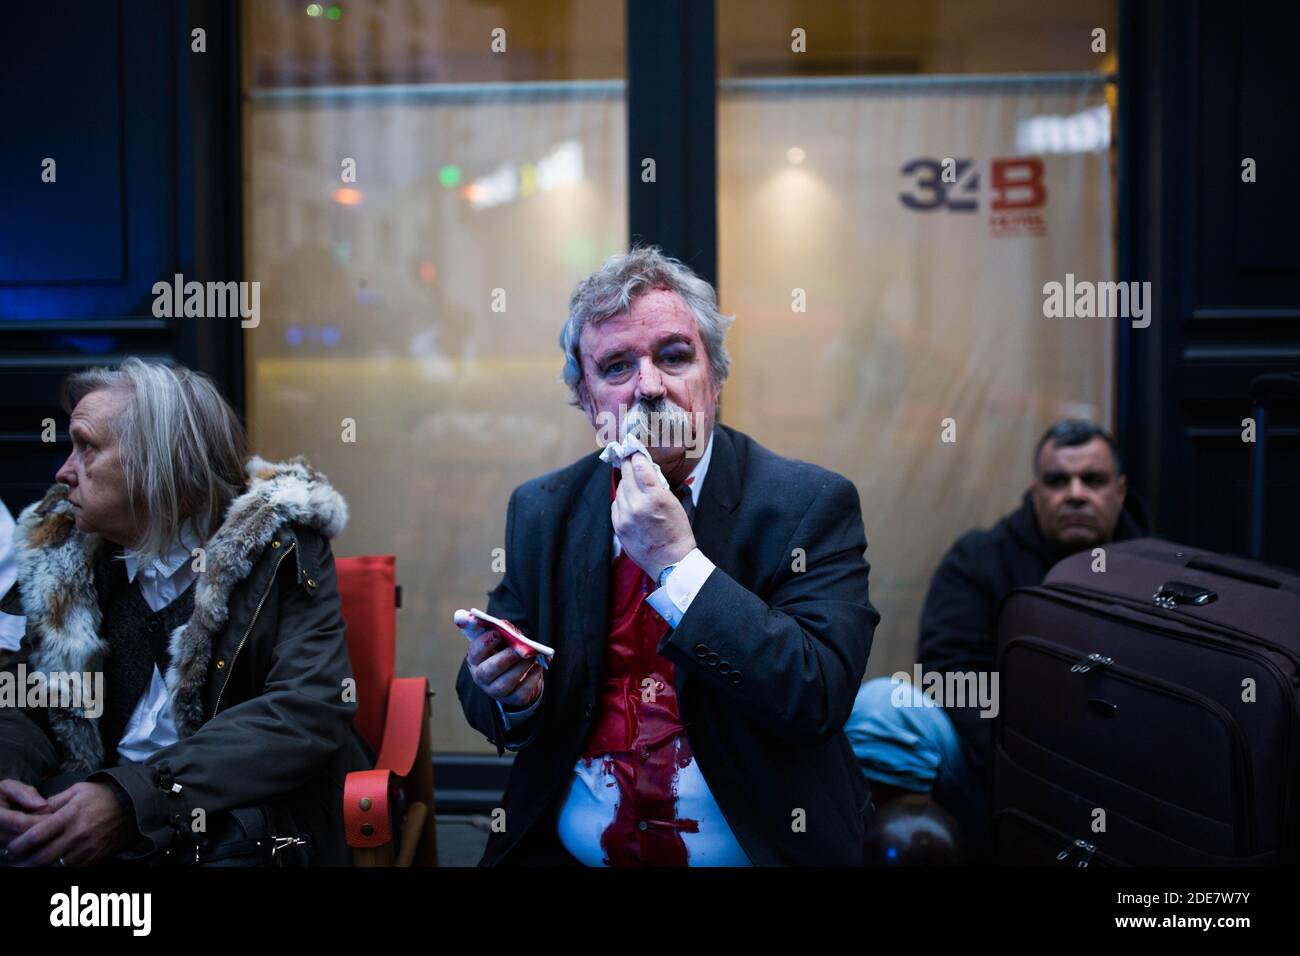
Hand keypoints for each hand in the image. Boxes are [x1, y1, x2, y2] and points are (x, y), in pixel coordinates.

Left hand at [4, 782, 130, 865]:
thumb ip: (54, 801)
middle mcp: (77, 834)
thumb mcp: (78, 790)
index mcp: (71, 815)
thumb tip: (34, 811)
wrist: (135, 807)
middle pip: (42, 856)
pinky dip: (58, 869)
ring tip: (27, 867)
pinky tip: (49, 867)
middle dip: (24, 861)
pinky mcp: (95, 858)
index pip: (37, 835)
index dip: (19, 845)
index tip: (10, 848)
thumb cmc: (104, 795)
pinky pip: (71, 869)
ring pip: (55, 866)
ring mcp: (87, 848)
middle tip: (13, 862)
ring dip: (38, 868)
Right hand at [460, 616, 543, 708]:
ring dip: (520, 668)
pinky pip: (521, 692)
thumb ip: (494, 630)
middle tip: (518, 648)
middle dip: (504, 658)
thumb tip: (492, 622)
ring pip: (505, 682)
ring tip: (532, 656)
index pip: (475, 652)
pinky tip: (538, 667)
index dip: (485, 642)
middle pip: (489, 670)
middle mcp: (482, 678)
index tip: (498, 633)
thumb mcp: (498, 641)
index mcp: (475, 660)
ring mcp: (496, 691)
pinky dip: (531, 680)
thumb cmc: (504, 652)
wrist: (515, 676)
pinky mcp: (512, 699)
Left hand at [612, 452, 695, 581]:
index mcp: (655, 497)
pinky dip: (622, 499)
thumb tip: (646, 469)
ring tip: (632, 480)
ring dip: (626, 483)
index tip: (635, 450)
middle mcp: (637, 505)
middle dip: (629, 464)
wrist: (670, 561)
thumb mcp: (674, 503)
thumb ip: (658, 486)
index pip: (640, 467)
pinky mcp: (618, 526)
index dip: (637, 456)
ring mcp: (625, 517)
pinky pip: (616, 504)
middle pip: (627, 475)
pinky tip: (630, 500)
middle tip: (629, 456)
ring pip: (620, 489)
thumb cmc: (677, 532)